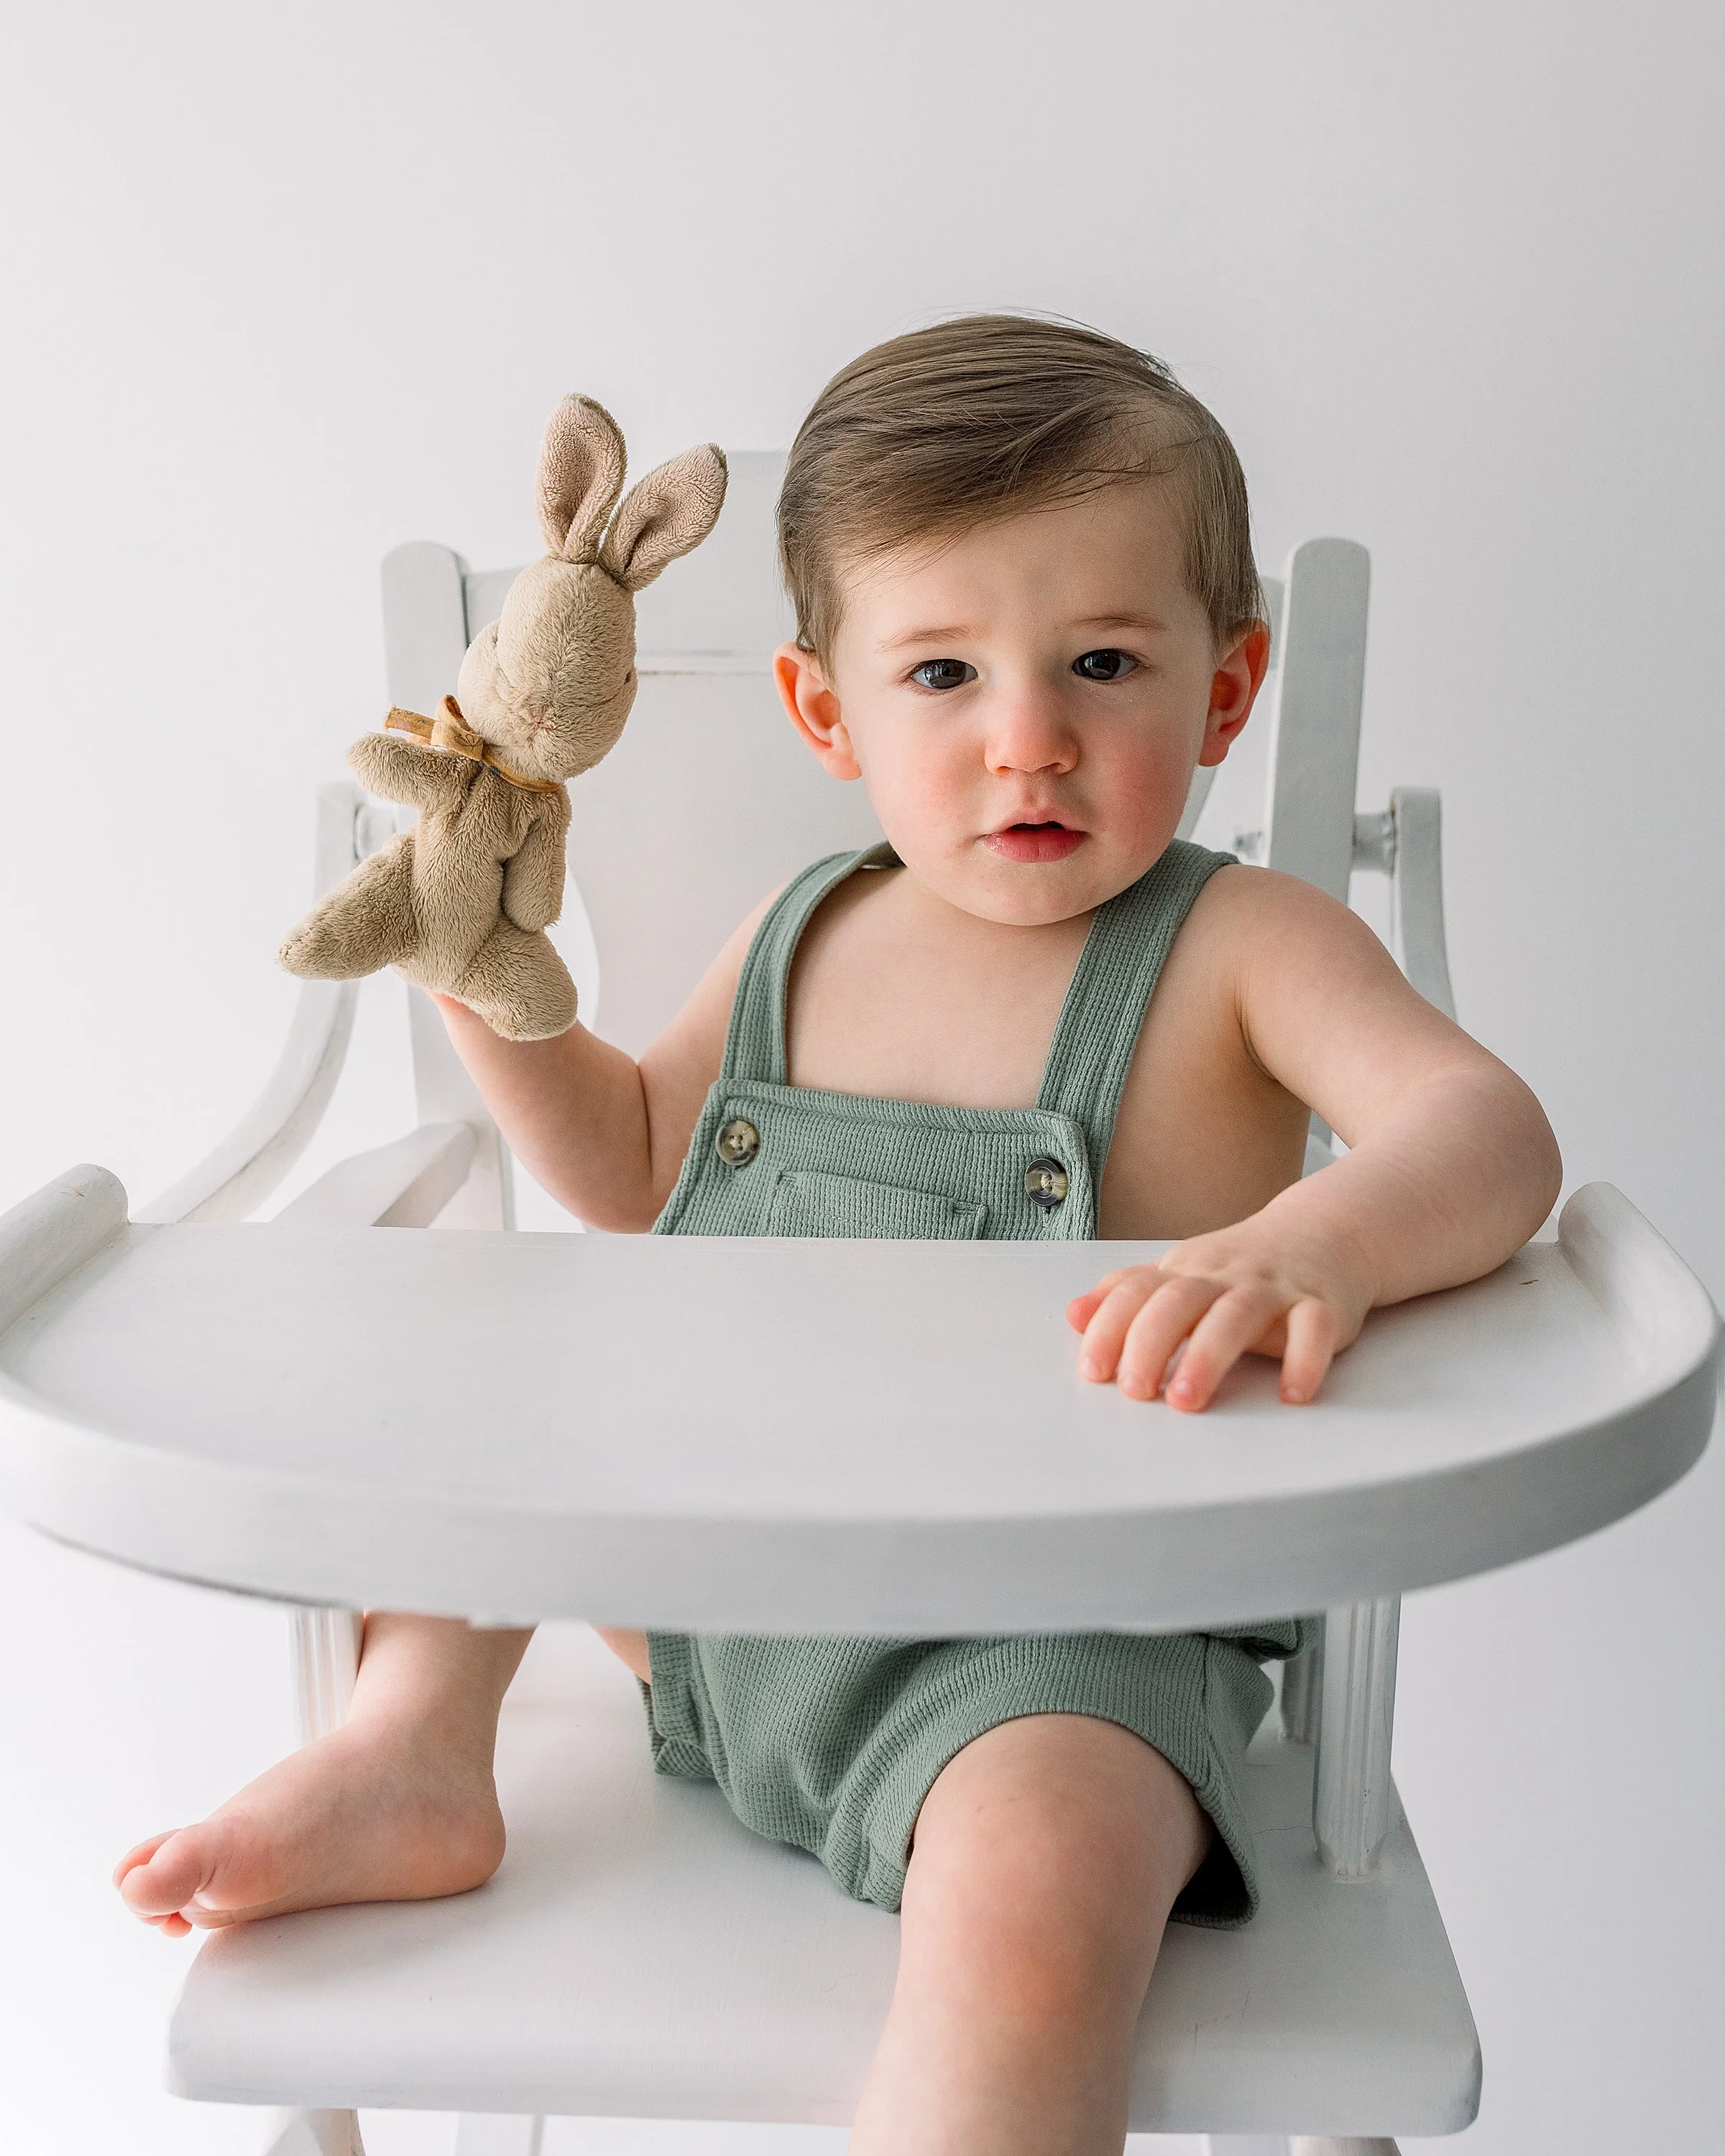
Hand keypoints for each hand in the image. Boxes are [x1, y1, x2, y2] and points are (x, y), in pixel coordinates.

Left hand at [1065, 1221, 1372, 1411]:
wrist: (1326, 1232)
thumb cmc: (1242, 1265)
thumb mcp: (1181, 1271)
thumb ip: (1128, 1294)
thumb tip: (1072, 1316)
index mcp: (1185, 1270)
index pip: (1137, 1292)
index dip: (1110, 1327)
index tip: (1093, 1369)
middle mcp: (1225, 1276)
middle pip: (1180, 1301)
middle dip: (1150, 1344)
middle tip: (1134, 1391)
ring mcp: (1274, 1289)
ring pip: (1237, 1315)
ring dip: (1209, 1356)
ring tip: (1186, 1400)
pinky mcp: (1322, 1305)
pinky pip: (1315, 1328)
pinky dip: (1305, 1360)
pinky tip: (1292, 1394)